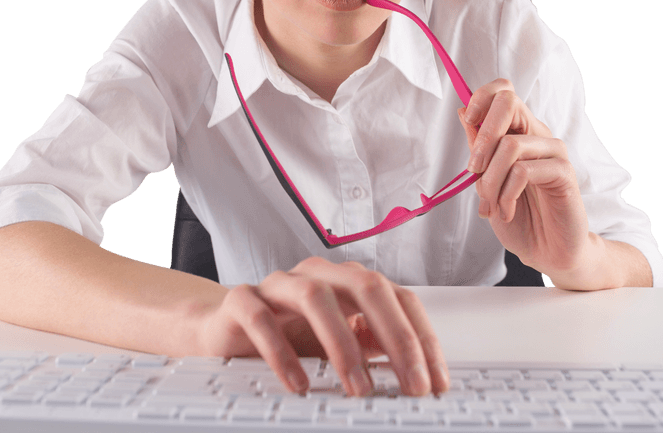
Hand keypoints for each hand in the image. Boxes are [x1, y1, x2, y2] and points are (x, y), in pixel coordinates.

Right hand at [195, 257, 448, 396]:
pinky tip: (299, 383)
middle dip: (396, 337)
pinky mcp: (242, 300)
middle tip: (411, 385)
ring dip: (343, 345)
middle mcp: (319, 274)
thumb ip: (374, 346)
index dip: (423, 338)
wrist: (226, 328)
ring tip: (358, 388)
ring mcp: (279, 283)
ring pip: (316, 296)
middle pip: (367, 287)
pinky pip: (261, 318)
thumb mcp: (341, 342)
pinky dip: (282, 352)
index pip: (400, 298)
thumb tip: (417, 373)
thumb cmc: (290, 334)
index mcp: (349, 280)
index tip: (436, 381)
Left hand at [458, 78, 592, 277]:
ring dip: (490, 180)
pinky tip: (504, 211)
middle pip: (509, 102)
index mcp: (519, 132)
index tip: (469, 122)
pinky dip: (505, 194)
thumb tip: (464, 112)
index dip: (481, 97)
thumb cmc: (517, 215)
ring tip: (489, 204)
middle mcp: (537, 135)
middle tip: (473, 170)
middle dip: (482, 136)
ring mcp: (554, 152)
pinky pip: (524, 171)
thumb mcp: (486, 180)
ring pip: (510, 144)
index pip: (503, 92)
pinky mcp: (564, 173)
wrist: (546, 251)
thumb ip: (479, 148)